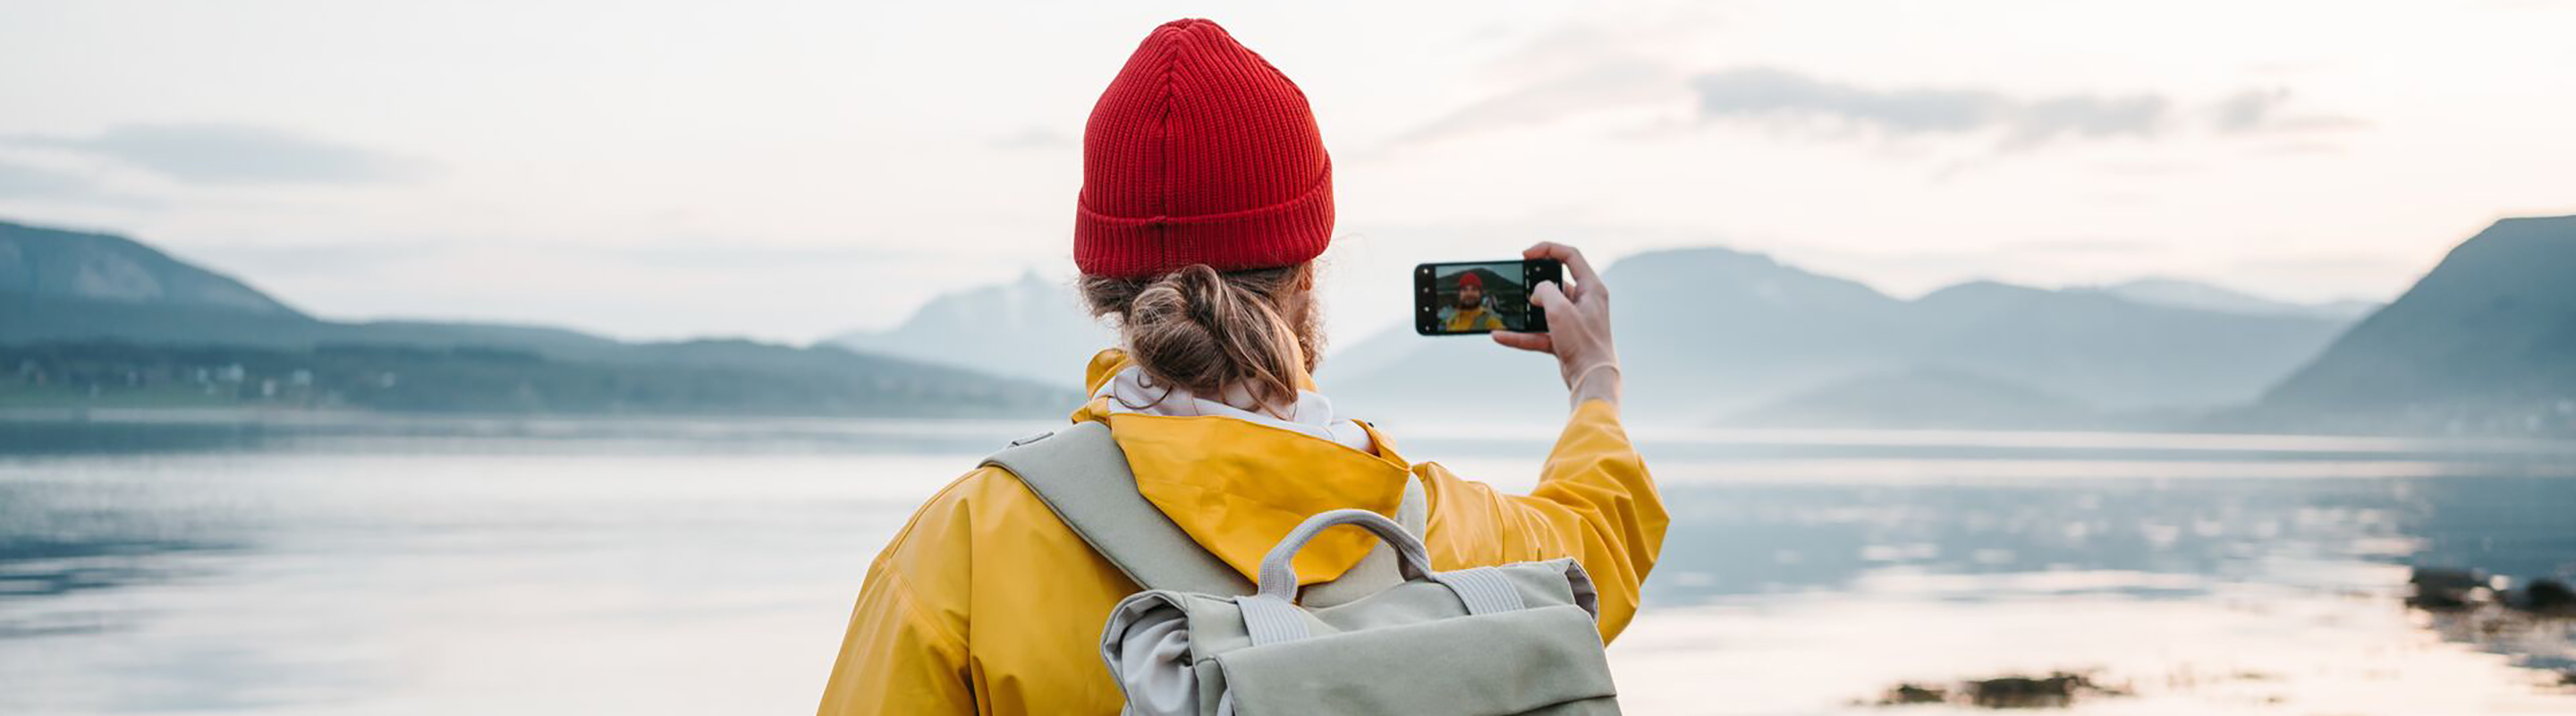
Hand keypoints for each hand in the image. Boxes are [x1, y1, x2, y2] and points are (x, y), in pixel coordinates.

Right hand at [1493, 242, 1620, 409]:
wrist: (1591, 379)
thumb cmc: (1583, 342)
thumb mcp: (1560, 309)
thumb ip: (1544, 291)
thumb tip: (1535, 293)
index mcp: (1591, 288)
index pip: (1570, 256)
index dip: (1547, 249)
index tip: (1526, 255)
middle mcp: (1584, 302)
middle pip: (1555, 282)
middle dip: (1533, 284)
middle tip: (1518, 284)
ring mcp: (1573, 321)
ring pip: (1544, 310)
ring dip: (1524, 312)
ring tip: (1506, 311)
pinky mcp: (1563, 339)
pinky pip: (1538, 333)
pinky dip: (1520, 335)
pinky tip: (1500, 336)